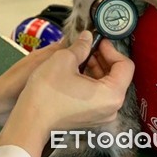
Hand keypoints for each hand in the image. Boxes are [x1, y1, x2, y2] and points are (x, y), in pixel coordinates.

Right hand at [0, 32, 133, 156]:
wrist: (31, 119)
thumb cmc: (47, 93)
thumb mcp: (64, 59)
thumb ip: (81, 46)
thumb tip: (87, 37)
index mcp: (111, 94)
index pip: (125, 66)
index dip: (112, 49)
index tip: (99, 41)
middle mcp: (111, 108)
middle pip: (117, 76)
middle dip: (102, 58)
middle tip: (88, 46)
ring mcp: (101, 115)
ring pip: (106, 85)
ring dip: (95, 68)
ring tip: (78, 57)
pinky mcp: (90, 117)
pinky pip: (97, 95)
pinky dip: (90, 81)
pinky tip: (74, 72)